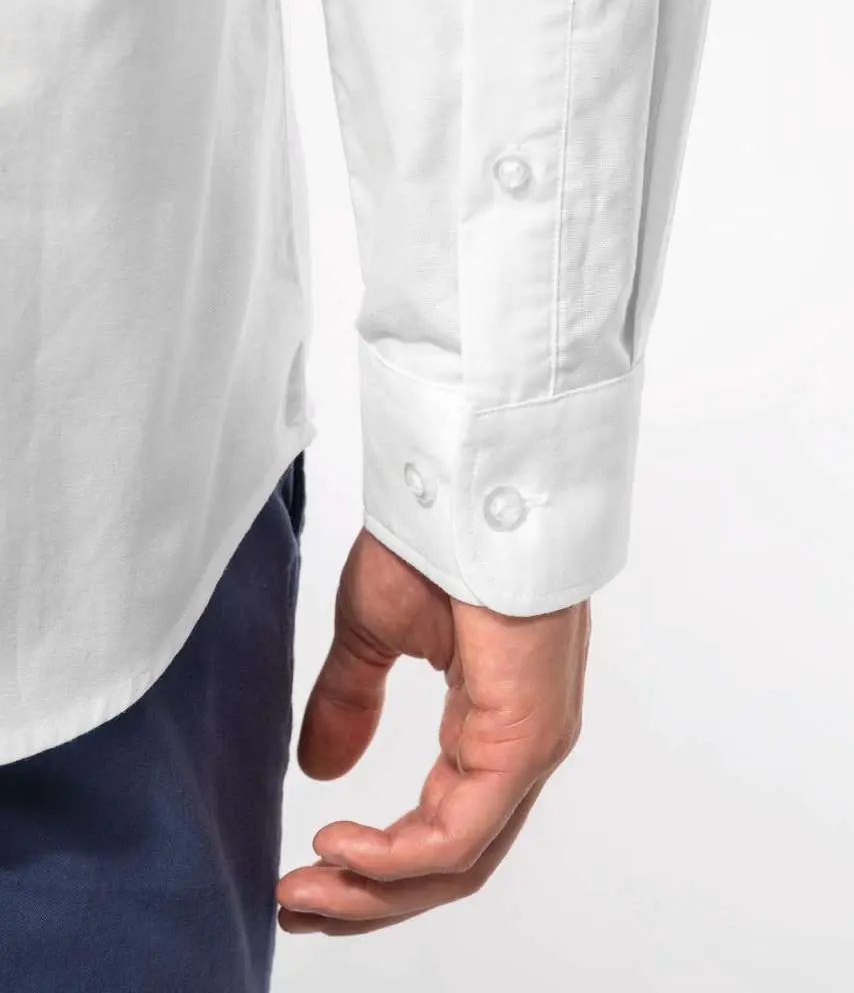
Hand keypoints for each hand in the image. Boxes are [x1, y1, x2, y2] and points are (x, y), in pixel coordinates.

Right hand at [276, 527, 590, 935]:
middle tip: (295, 905)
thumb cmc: (432, 539)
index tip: (302, 871)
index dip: (367, 863)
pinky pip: (463, 832)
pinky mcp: (527, 739)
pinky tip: (341, 845)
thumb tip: (321, 772)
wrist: (467, 484)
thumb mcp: (373, 633)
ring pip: (456, 860)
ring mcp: (529, 747)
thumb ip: (349, 701)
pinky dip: (396, 856)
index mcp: (487, 723)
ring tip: (305, 892)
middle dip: (366, 896)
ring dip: (373, 890)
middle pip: (447, 861)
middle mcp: (515, 747)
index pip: (437, 827)